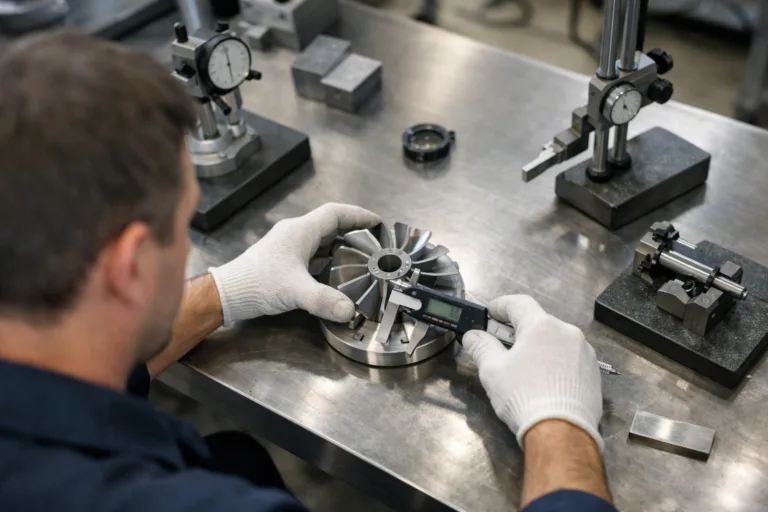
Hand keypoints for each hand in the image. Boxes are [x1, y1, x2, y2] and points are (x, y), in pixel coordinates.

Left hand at [209, 203, 380, 324]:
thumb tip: (349, 310)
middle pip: (330, 225)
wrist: (228, 294)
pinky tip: (335, 272)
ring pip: (321, 239)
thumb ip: (324, 300)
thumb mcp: (295, 291)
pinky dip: (328, 258)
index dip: (358, 215)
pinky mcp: (283, 261)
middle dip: (353, 231)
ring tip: (360, 256)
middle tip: (372, 241)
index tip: (376, 221)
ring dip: (340, 245)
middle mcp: (295, 234)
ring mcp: (288, 247)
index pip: (335, 213)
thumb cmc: (258, 283)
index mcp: (300, 231)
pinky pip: (312, 253)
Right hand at [463, 295, 602, 449]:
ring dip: (539, 348)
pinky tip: (544, 383)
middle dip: (519, 331)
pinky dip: (555, 364)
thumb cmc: (524, 397)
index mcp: (542, 326)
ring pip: (556, 341)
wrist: (562, 433)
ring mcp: (584, 353)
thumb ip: (481, 347)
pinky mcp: (594, 374)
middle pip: (538, 323)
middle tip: (501, 345)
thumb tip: (474, 336)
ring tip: (524, 369)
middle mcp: (567, 333)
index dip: (501, 305)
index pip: (518, 303)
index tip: (490, 313)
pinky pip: (570, 360)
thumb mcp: (492, 370)